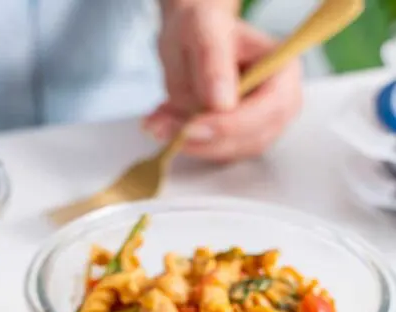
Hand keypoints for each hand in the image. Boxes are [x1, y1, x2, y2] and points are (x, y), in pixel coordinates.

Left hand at [145, 2, 301, 161]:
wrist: (192, 38)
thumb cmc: (203, 27)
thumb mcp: (203, 29)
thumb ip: (213, 61)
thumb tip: (223, 103)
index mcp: (283, 69)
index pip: (270, 108)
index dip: (231, 125)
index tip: (191, 127)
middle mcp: (279, 102)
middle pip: (251, 138)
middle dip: (204, 138)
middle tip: (162, 125)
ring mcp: (261, 125)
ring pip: (229, 152)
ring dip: (190, 143)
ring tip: (160, 118)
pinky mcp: (238, 140)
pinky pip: (214, 154)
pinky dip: (187, 143)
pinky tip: (168, 122)